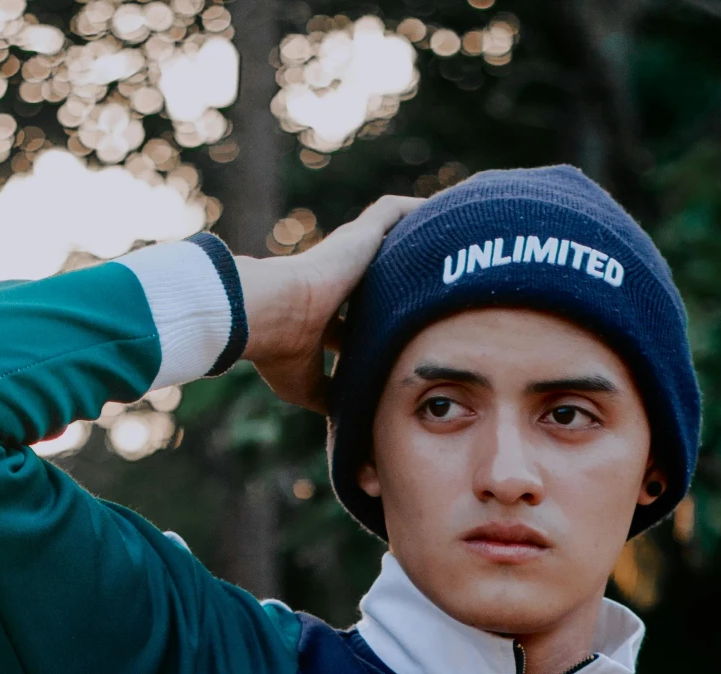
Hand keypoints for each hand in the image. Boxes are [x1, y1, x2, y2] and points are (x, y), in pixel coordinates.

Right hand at [234, 194, 422, 411]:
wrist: (270, 313)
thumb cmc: (280, 350)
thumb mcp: (305, 384)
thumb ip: (327, 396)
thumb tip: (344, 417)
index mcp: (327, 311)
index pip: (361, 315)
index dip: (381, 324)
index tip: (407, 336)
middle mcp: (340, 280)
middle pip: (379, 277)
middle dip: (402, 282)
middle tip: (440, 289)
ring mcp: (348, 254)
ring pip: (388, 240)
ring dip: (413, 240)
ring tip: (450, 244)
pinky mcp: (359, 235)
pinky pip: (392, 212)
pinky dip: (415, 210)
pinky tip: (443, 212)